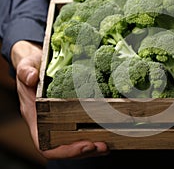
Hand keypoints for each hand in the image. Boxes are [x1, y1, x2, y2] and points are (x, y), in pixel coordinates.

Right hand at [11, 40, 108, 158]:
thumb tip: (31, 77)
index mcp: (36, 116)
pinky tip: (109, 131)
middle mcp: (48, 122)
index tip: (84, 145)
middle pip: (65, 147)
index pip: (46, 144)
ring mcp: (61, 119)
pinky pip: (83, 129)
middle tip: (102, 146)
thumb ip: (25, 70)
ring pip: (76, 142)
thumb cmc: (32, 67)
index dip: (64, 150)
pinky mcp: (73, 113)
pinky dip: (96, 133)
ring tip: (106, 145)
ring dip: (92, 146)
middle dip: (84, 150)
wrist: (40, 62)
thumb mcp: (27, 65)